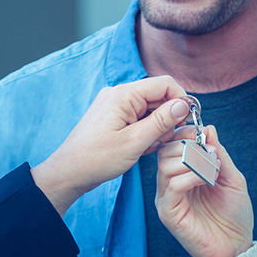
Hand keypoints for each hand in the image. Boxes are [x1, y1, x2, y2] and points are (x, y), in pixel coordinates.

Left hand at [32, 76, 188, 214]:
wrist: (69, 172)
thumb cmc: (97, 159)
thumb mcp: (135, 142)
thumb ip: (161, 121)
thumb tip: (183, 104)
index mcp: (123, 95)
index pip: (164, 84)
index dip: (181, 100)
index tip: (188, 120)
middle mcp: (118, 94)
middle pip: (158, 96)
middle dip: (168, 118)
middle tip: (164, 141)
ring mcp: (115, 105)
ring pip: (150, 109)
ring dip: (157, 127)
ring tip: (148, 147)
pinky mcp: (113, 116)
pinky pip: (139, 117)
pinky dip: (146, 131)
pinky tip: (140, 147)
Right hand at [155, 125, 253, 256]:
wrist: (235, 247)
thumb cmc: (234, 216)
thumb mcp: (232, 178)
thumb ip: (219, 154)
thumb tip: (209, 129)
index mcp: (182, 174)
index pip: (171, 145)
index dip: (184, 134)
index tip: (203, 134)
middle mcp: (170, 185)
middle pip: (165, 152)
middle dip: (189, 145)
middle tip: (211, 154)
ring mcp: (167, 199)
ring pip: (166, 166)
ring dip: (193, 160)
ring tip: (213, 170)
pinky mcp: (168, 213)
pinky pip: (172, 186)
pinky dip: (190, 176)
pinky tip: (206, 181)